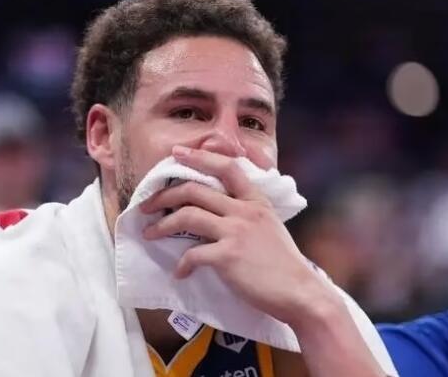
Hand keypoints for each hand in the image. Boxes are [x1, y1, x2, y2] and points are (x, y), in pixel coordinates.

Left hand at [141, 146, 340, 326]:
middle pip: (195, 190)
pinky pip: (193, 254)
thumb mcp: (270, 226)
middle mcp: (245, 210)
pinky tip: (180, 272)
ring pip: (187, 216)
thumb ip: (247, 213)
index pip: (226, 167)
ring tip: (150, 233)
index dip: (199, 157)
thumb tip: (219, 211)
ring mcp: (236, 232)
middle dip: (164, 195)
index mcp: (256, 200)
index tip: (177, 153)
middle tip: (147, 205)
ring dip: (162, 225)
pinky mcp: (228, 257)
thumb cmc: (283, 265)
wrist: (300, 293)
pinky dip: (182, 264)